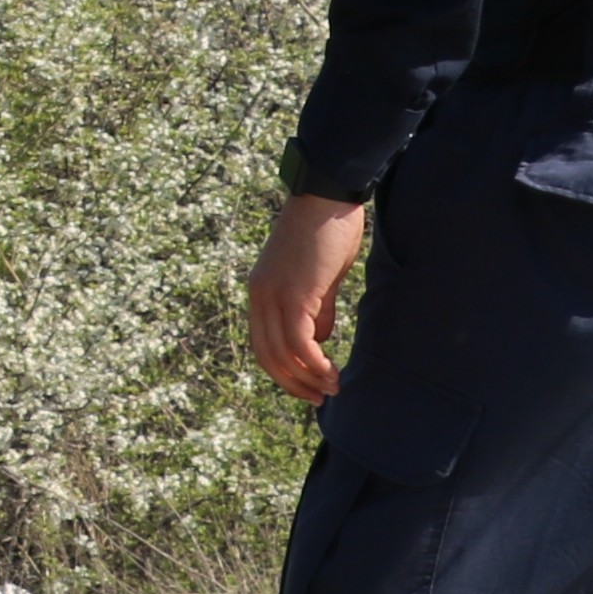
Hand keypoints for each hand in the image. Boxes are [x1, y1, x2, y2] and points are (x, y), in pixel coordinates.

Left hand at [244, 191, 371, 403]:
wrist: (327, 195)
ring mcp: (274, 295)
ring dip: (309, 378)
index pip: (262, 344)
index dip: (284, 371)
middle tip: (319, 398)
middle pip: (267, 357)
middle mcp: (260, 296)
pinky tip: (333, 372)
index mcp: (261, 291)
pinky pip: (300, 342)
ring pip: (283, 354)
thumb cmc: (328, 231)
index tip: (308, 386)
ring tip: (333, 389)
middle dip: (294, 384)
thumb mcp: (318, 278)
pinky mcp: (295, 293)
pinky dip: (315, 364)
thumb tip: (319, 341)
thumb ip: (316, 309)